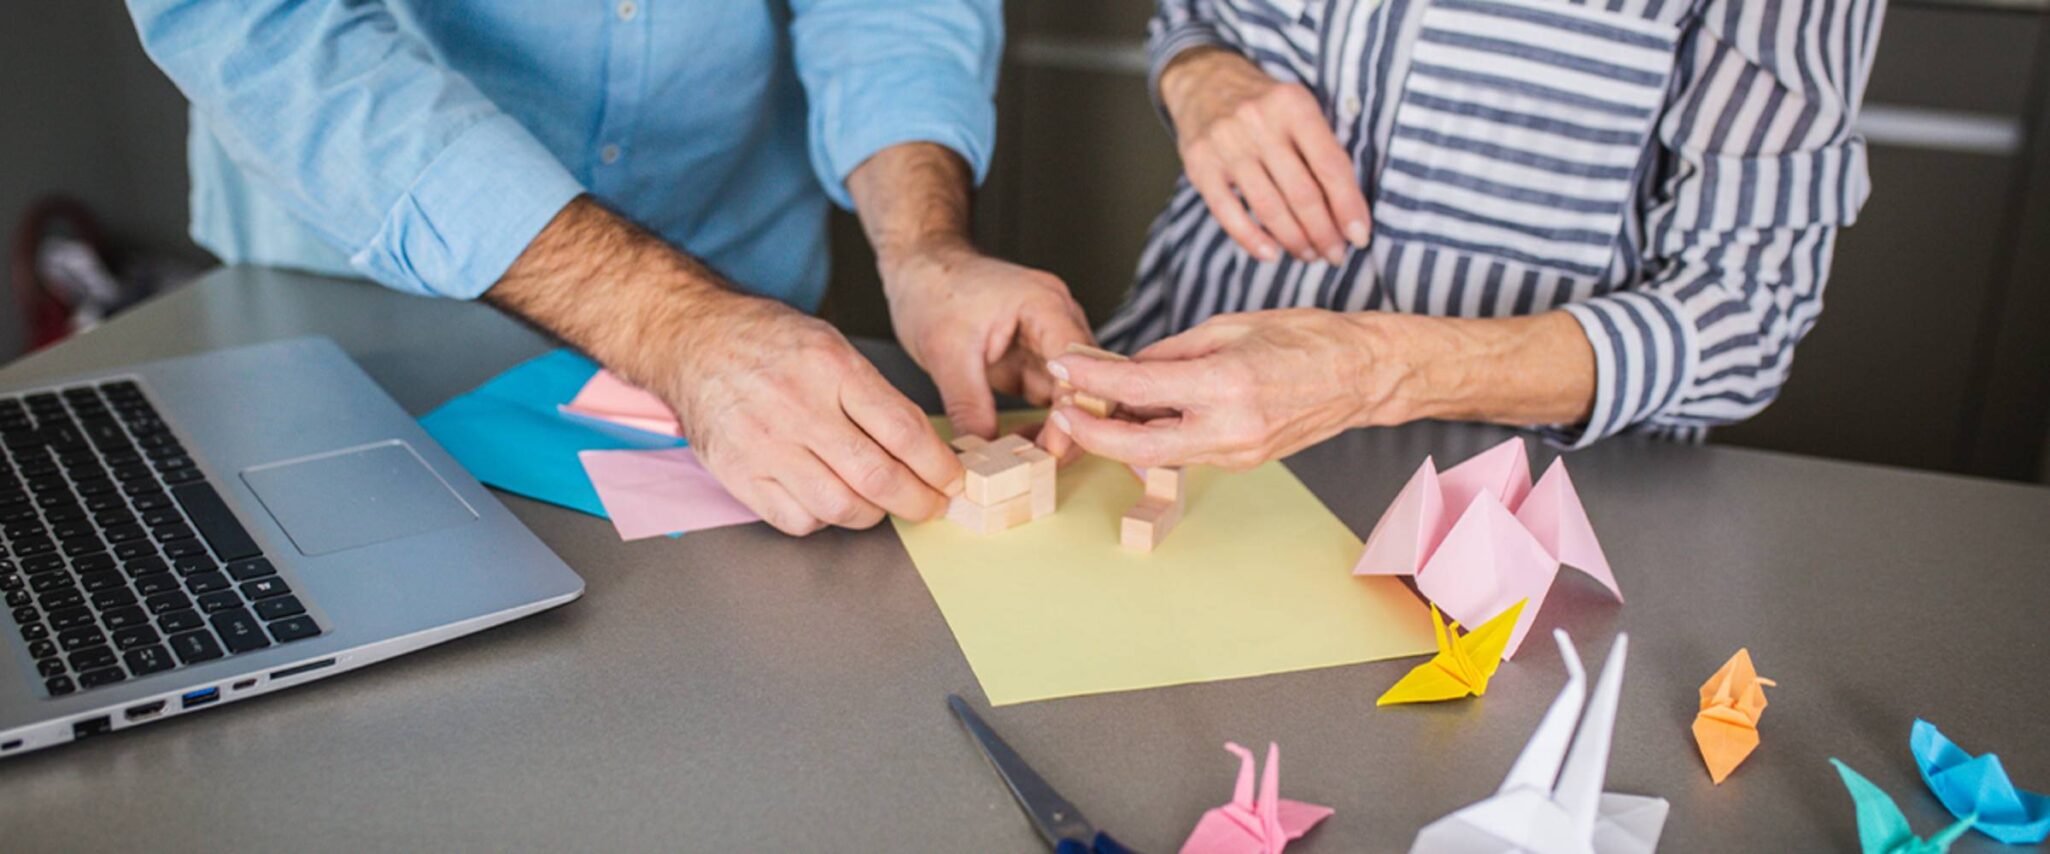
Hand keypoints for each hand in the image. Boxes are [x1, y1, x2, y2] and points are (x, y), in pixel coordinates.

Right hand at [661, 293, 963, 534]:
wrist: (695, 339)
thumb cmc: (767, 341)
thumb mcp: (832, 344)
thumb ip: (874, 393)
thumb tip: (923, 447)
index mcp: (831, 368)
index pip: (903, 432)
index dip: (938, 466)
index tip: (951, 479)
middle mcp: (799, 408)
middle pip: (878, 477)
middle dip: (918, 501)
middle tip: (930, 505)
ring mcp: (765, 445)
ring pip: (841, 507)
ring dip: (874, 514)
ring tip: (881, 503)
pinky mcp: (739, 474)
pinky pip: (798, 519)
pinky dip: (824, 519)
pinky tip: (830, 499)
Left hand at [883, 241, 1094, 449]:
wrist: (919, 269)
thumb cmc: (933, 287)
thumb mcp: (945, 351)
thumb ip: (968, 404)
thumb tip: (982, 457)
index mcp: (1045, 304)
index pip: (1079, 361)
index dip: (1075, 406)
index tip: (1055, 446)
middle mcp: (1057, 321)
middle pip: (1086, 382)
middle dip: (1072, 427)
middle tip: (1046, 466)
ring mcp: (1048, 342)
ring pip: (1070, 396)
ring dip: (1056, 431)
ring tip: (1031, 463)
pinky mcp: (1033, 361)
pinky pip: (1048, 400)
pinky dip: (1039, 426)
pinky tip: (1021, 447)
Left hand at [1048, 309, 1602, 468]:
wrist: (1365, 374)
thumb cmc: (1307, 338)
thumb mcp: (1230, 326)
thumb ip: (1172, 352)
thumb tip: (1126, 366)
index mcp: (1226, 384)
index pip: (1138, 387)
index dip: (1093, 380)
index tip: (1066, 367)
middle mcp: (1230, 428)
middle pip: (1137, 446)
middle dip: (1091, 431)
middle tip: (1063, 409)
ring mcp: (1238, 452)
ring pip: (1159, 454)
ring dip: (1123, 434)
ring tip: (1098, 407)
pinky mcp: (1243, 461)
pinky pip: (1186, 451)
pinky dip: (1158, 435)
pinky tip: (1143, 415)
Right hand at [1159, 47, 1370, 264]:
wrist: (1205, 81)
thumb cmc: (1265, 106)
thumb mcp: (1300, 110)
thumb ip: (1323, 151)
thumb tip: (1348, 214)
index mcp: (1294, 105)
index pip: (1330, 166)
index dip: (1349, 207)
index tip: (1359, 237)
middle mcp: (1259, 122)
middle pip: (1301, 193)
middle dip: (1324, 233)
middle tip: (1335, 255)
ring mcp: (1226, 144)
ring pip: (1269, 208)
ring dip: (1294, 240)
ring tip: (1309, 255)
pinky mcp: (1199, 165)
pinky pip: (1228, 213)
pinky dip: (1252, 240)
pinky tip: (1271, 254)